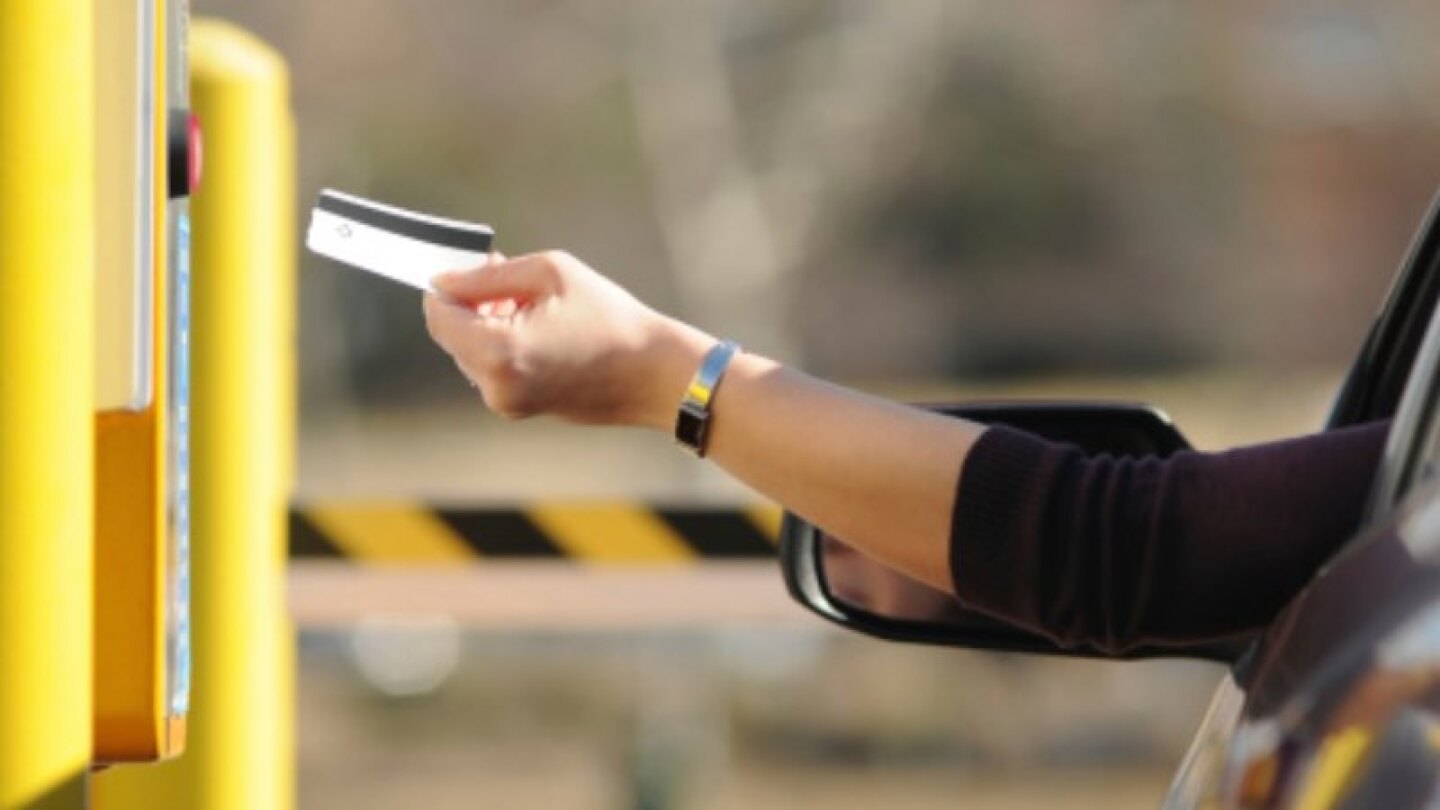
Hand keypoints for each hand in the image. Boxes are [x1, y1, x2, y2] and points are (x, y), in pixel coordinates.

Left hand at [423, 251, 712, 427]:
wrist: (655, 374)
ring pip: (471, 352)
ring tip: (534, 305)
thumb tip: (446, 280)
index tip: (466, 267)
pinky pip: (493, 369)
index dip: (446, 286)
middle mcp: (495, 386)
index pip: (439, 316)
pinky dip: (504, 344)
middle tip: (508, 278)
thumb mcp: (550, 274)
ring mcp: (507, 403)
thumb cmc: (612, 320)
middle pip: (451, 335)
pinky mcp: (521, 409)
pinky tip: (541, 329)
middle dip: (471, 303)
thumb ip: (489, 275)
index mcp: (499, 352)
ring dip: (488, 323)